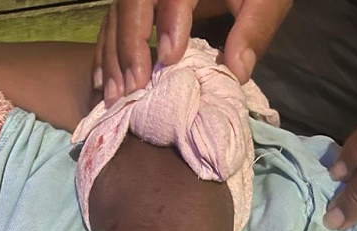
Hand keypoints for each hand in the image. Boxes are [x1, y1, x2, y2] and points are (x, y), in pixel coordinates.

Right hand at [93, 0, 291, 104]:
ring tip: (116, 95)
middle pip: (132, 2)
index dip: (169, 21)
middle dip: (130, 46)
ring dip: (113, 58)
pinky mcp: (134, 5)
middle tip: (134, 88)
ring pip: (115, 16)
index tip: (169, 58)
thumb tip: (237, 71)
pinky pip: (110, 25)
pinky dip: (104, 54)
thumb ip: (255, 27)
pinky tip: (101, 83)